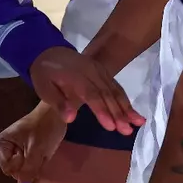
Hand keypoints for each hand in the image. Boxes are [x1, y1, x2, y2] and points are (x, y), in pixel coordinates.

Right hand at [0, 100, 68, 182]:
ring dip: (35, 164)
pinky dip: (37, 163)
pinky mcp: (22, 153)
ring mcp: (12, 151)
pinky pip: (28, 167)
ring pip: (23, 171)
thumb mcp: (37, 150)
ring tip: (41, 150)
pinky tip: (42, 152)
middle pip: (14, 171)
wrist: (56, 114)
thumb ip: (28, 170)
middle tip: (38, 150)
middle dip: (29, 165)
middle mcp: (2, 149)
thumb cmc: (44, 128)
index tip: (31, 150)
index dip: (22, 164)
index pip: (9, 169)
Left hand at [28, 45, 143, 133]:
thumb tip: (71, 118)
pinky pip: (116, 86)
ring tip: (138, 123)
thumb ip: (58, 102)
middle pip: (107, 93)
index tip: (111, 127)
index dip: (102, 110)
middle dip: (119, 113)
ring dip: (127, 107)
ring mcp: (100, 70)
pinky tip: (133, 113)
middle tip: (127, 131)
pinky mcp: (104, 72)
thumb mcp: (44, 88)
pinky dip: (125, 100)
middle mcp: (92, 71)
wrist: (49, 51)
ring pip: (115, 90)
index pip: (92, 94)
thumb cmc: (45, 74)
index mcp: (76, 75)